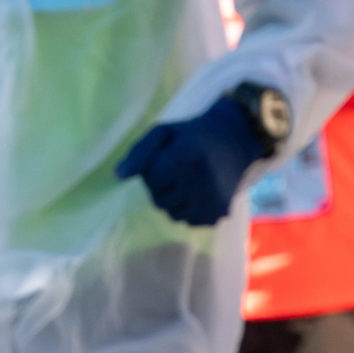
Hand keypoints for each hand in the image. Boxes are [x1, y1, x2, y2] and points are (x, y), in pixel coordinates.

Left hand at [114, 97, 268, 227]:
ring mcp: (210, 201)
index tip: (165, 160)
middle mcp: (199, 183)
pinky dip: (188, 209)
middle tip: (175, 171)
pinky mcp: (217, 214)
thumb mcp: (164, 132)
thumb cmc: (192, 134)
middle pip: (160, 200)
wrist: (235, 139)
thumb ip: (139, 152)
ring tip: (186, 181)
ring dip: (174, 200)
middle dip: (161, 188)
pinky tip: (198, 192)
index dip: (153, 171)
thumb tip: (118, 176)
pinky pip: (188, 220)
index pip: (152, 180)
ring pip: (173, 214)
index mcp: (185, 158)